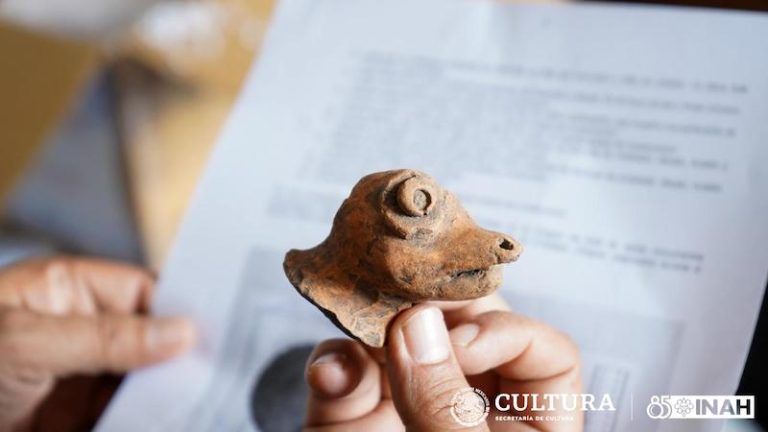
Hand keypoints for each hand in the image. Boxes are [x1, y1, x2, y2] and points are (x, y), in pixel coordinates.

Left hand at [0, 257, 195, 430]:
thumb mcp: (24, 342)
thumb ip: (104, 337)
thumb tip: (179, 332)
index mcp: (64, 290)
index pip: (141, 291)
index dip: (177, 311)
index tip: (212, 333)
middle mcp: (75, 329)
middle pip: (148, 337)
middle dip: (177, 355)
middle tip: (215, 371)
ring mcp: (74, 376)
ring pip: (140, 380)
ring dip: (164, 392)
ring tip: (198, 400)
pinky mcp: (71, 416)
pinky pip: (123, 415)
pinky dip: (146, 418)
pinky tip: (167, 418)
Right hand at [303, 294, 581, 430]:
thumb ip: (445, 403)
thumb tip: (418, 320)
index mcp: (524, 423)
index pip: (544, 352)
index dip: (505, 333)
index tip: (460, 345)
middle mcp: (467, 402)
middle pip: (461, 324)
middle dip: (431, 303)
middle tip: (405, 295)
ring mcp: (407, 404)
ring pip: (394, 336)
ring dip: (371, 321)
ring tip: (360, 315)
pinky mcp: (349, 414)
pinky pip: (339, 371)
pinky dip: (329, 365)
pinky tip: (329, 375)